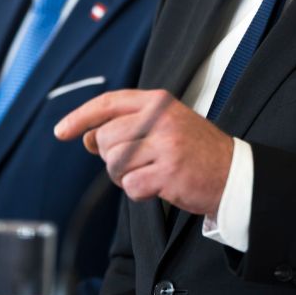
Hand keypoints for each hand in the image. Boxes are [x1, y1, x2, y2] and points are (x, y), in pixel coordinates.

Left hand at [54, 89, 232, 214]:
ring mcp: (166, 145)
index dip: (80, 117)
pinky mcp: (169, 173)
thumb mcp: (164, 125)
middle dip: (111, 158)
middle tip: (135, 164)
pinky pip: (131, 186)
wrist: (234, 174)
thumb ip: (128, 126)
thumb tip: (88, 137)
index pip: (108, 103)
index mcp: (159, 102)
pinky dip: (139, 192)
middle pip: (107, 138)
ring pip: (115, 164)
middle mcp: (161, 119)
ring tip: (149, 174)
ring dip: (125, 176)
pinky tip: (158, 187)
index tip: (61, 131)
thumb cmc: (195, 150)